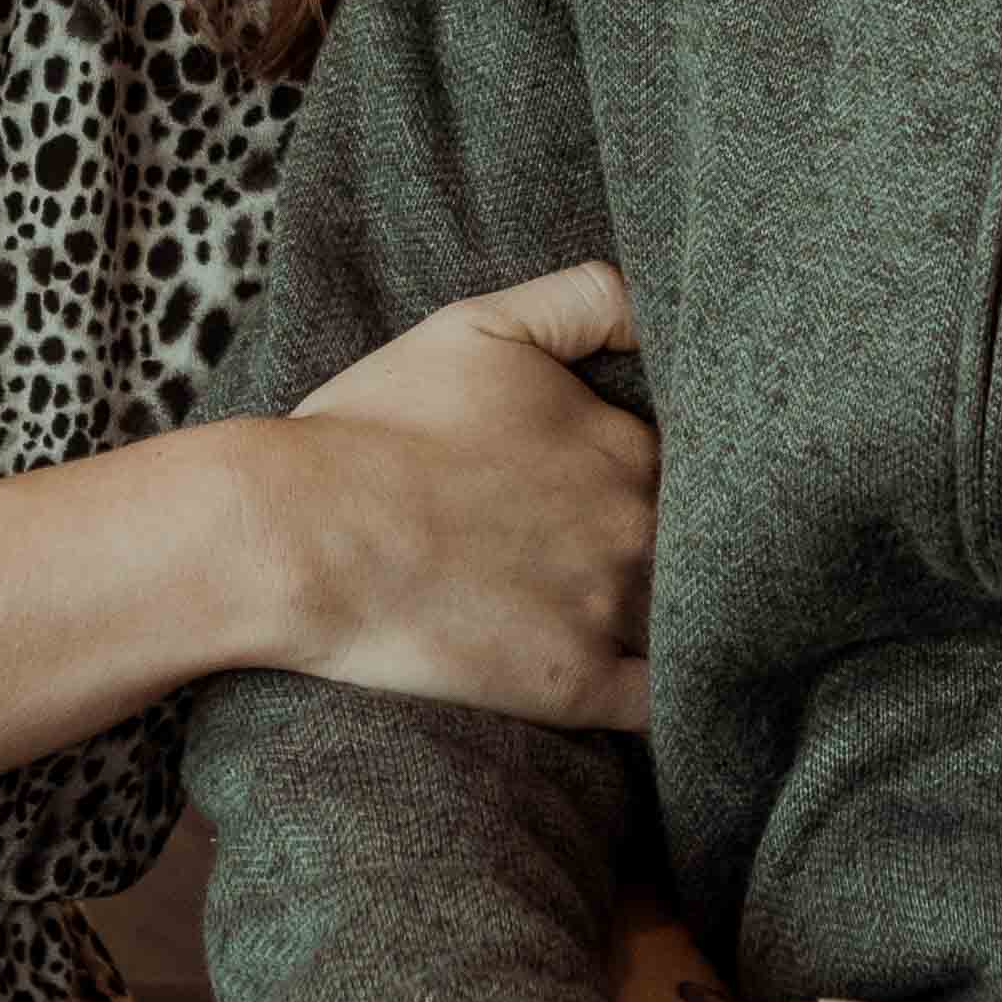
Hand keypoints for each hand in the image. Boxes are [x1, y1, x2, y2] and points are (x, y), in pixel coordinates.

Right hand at [247, 261, 656, 726]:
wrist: (297, 532)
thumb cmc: (374, 425)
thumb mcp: (481, 324)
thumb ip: (588, 299)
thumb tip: (664, 307)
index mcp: (624, 443)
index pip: (699, 463)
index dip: (676, 476)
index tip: (637, 488)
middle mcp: (634, 524)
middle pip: (704, 541)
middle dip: (691, 544)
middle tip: (630, 554)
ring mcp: (608, 609)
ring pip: (693, 617)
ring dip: (690, 615)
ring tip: (661, 618)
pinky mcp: (573, 687)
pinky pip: (662, 702)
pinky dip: (673, 694)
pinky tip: (666, 687)